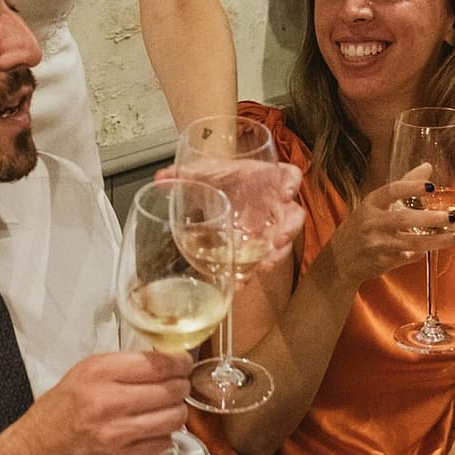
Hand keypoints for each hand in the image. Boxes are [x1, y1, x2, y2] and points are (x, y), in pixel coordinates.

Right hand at [0, 351, 191, 454]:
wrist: (37, 454)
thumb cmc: (60, 411)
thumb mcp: (83, 374)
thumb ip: (122, 367)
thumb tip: (164, 361)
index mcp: (98, 372)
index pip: (157, 363)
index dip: (179, 363)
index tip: (184, 363)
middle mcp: (108, 400)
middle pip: (170, 390)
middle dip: (181, 387)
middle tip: (179, 387)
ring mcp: (117, 433)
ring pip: (173, 418)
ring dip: (177, 413)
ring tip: (169, 411)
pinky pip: (163, 442)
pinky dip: (163, 436)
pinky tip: (152, 431)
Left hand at [156, 161, 306, 283]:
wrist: (225, 186)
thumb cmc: (225, 176)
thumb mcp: (206, 173)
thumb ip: (186, 175)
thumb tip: (161, 177)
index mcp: (269, 179)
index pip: (290, 176)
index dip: (292, 183)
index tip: (286, 192)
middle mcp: (276, 203)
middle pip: (294, 215)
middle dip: (288, 229)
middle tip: (277, 239)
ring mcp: (273, 225)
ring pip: (284, 241)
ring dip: (277, 254)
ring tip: (263, 266)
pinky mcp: (263, 243)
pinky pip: (266, 257)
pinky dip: (254, 269)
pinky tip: (243, 280)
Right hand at [327, 174, 454, 288]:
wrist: (338, 261)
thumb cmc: (361, 227)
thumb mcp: (375, 204)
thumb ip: (403, 185)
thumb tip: (428, 167)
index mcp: (369, 204)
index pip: (392, 190)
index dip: (412, 187)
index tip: (432, 186)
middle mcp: (371, 223)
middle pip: (404, 219)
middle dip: (429, 218)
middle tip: (450, 216)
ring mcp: (376, 244)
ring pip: (411, 242)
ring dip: (435, 241)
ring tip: (454, 238)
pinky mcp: (382, 262)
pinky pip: (408, 256)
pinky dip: (421, 253)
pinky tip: (432, 249)